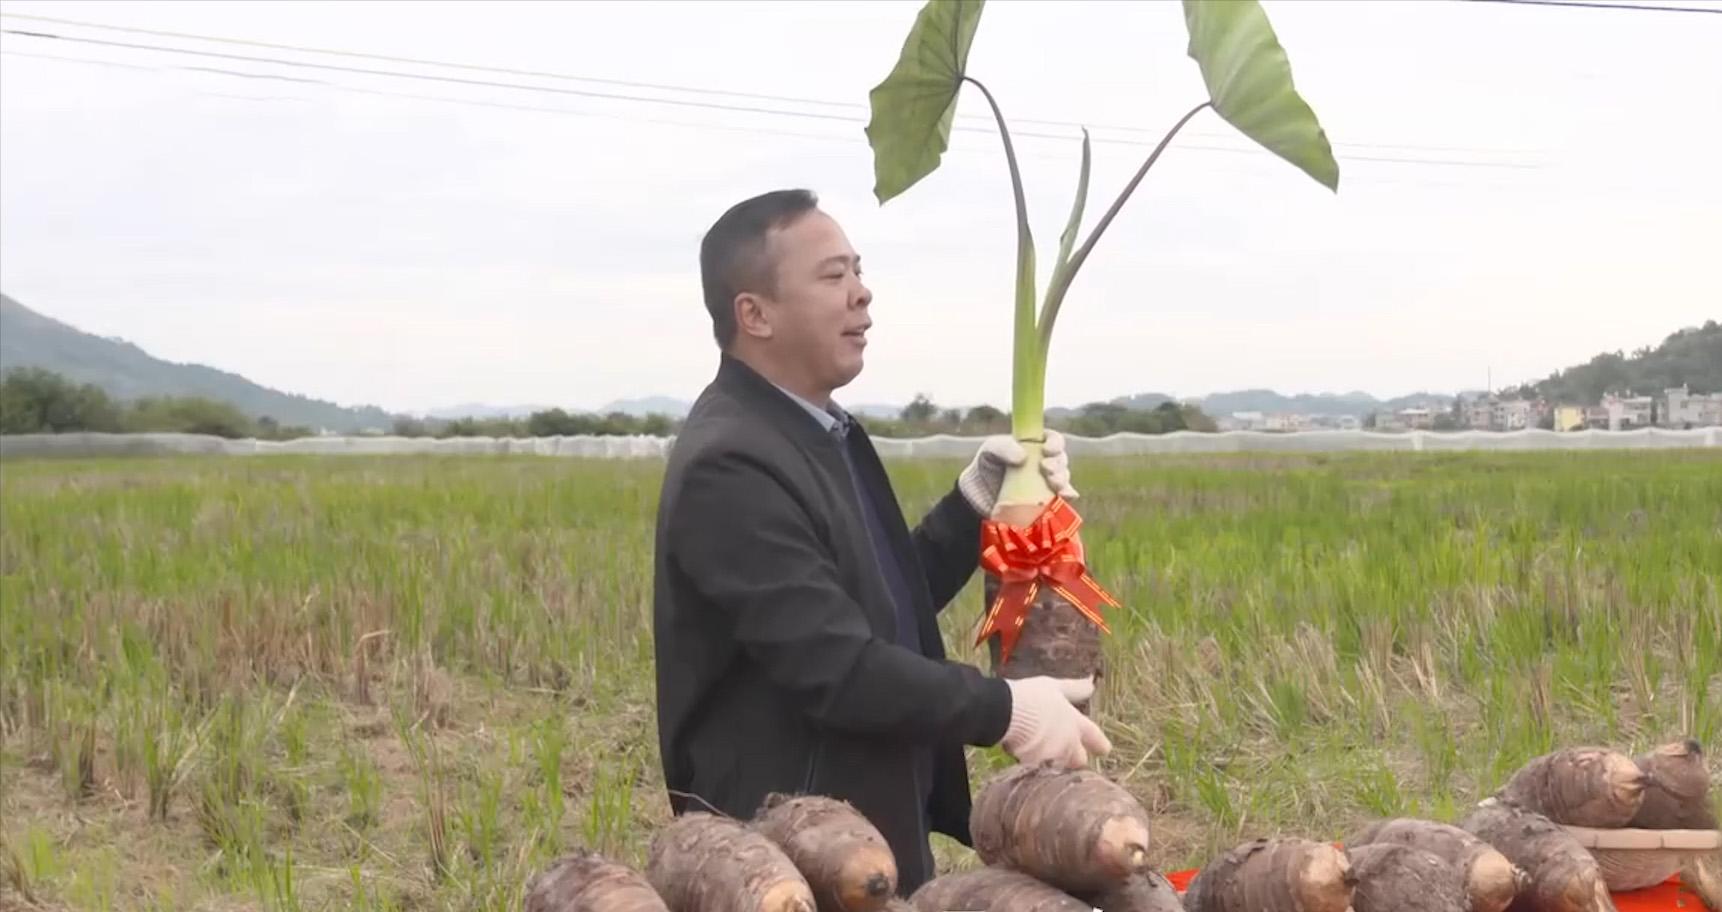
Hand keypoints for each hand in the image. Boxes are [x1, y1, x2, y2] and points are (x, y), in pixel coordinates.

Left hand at [958, 430, 1076, 517]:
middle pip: (1061, 460)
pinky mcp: (1045, 501)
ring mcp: (1046, 483)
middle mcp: (1045, 463)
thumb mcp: (990, 450)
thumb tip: (1023, 457)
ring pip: (1063, 478)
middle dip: (1058, 464)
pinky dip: (1067, 496)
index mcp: (1036, 445)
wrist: (977, 496)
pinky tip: (1066, 497)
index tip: (1047, 450)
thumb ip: (1003, 447)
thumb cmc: (986, 466)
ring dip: (1063, 480)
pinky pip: (1062, 499)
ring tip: (1054, 485)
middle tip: (1047, 469)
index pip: (1054, 440)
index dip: (1055, 443)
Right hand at [999, 675, 1111, 767]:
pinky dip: (1034, 763)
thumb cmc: (1032, 696)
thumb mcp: (1055, 687)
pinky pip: (1038, 769)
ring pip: (1060, 766)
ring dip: (1054, 761)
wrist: (1007, 714)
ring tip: (1041, 752)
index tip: (1104, 749)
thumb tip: (1091, 684)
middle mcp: (1068, 744)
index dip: (1101, 745)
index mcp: (1075, 724)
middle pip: (1080, 760)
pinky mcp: (1036, 767)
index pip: (1096, 738)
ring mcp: (1052, 758)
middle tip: (1065, 751)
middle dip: (1075, 758)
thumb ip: (1075, 689)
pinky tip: (1024, 753)